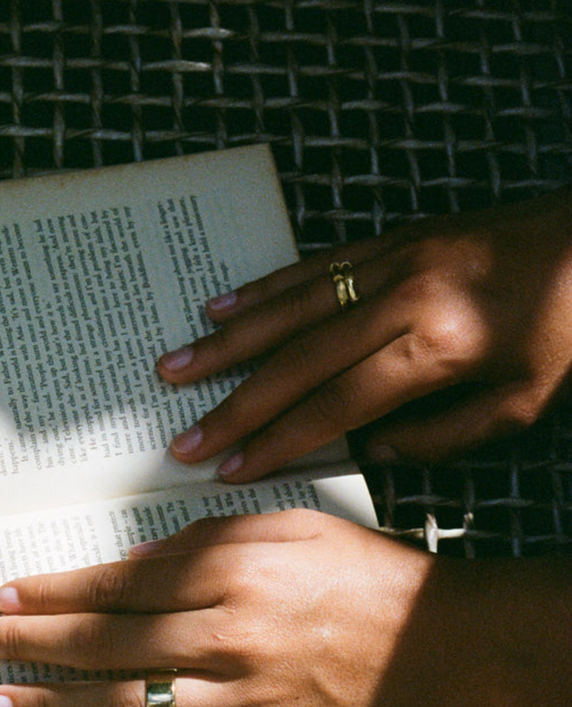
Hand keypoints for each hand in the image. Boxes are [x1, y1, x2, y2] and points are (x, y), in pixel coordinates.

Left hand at [0, 511, 460, 706]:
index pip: (119, 584)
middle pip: (108, 642)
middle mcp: (228, 636)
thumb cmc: (362, 567)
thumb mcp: (286, 522)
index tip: (5, 594)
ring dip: (53, 706)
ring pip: (128, 705)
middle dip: (31, 643)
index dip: (54, 592)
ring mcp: (245, 698)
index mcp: (232, 570)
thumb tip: (130, 561)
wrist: (442, 640)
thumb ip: (204, 539)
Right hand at [157, 187, 571, 480]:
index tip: (229, 468)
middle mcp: (404, 299)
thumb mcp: (523, 402)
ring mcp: (393, 260)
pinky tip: (222, 304)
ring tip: (174, 367)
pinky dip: (264, 287)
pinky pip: (315, 265)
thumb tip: (369, 451)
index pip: (336, 405)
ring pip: (292, 306)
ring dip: (228, 341)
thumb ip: (443, 436)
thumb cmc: (569, 329)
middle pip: (298, 360)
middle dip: (234, 404)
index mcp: (439, 348)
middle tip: (181, 436)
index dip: (277, 441)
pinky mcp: (394, 238)